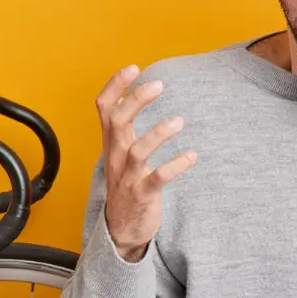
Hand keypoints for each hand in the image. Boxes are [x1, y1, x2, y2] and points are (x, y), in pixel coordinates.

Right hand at [95, 65, 197, 262]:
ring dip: (158, 134)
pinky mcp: (142, 194)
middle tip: (159, 84)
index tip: (133, 68)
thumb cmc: (127, 183)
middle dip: (137, 101)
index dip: (115, 87)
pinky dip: (174, 166)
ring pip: (137, 151)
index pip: (104, 109)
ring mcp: (127, 176)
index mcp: (111, 143)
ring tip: (179, 121)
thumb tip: (132, 93)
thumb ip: (124, 126)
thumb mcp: (120, 152)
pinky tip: (192, 156)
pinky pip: (157, 178)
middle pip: (118, 123)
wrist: (122, 229)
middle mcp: (115, 157)